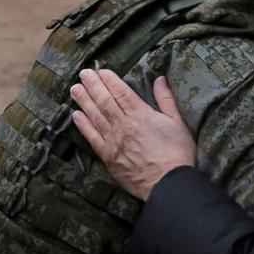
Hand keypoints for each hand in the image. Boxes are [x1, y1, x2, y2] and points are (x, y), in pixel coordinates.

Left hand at [70, 69, 195, 200]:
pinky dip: (83, 125)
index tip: (101, 70)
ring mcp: (113, 141)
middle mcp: (124, 125)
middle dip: (93, 85)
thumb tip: (160, 79)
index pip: (121, 92)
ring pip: (95, 116)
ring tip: (75, 89)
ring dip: (84, 101)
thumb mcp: (178, 123)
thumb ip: (166, 100)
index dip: (110, 80)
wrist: (167, 183)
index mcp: (141, 115)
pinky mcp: (108, 156)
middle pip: (105, 101)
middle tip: (83, 73)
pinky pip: (92, 137)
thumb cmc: (177, 153)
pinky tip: (76, 115)